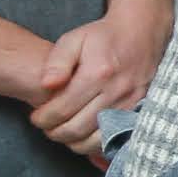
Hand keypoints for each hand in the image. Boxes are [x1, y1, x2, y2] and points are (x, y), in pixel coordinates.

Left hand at [26, 13, 161, 157]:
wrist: (142, 32)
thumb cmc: (103, 36)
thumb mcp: (74, 39)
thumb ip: (56, 62)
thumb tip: (45, 85)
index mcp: (96, 74)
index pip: (61, 109)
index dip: (43, 118)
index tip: (36, 117)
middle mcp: (115, 92)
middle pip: (77, 129)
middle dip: (55, 132)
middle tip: (47, 127)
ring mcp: (130, 104)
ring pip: (95, 140)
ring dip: (74, 142)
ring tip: (63, 131)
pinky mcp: (139, 110)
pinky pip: (115, 139)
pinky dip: (96, 144)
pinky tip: (85, 135)